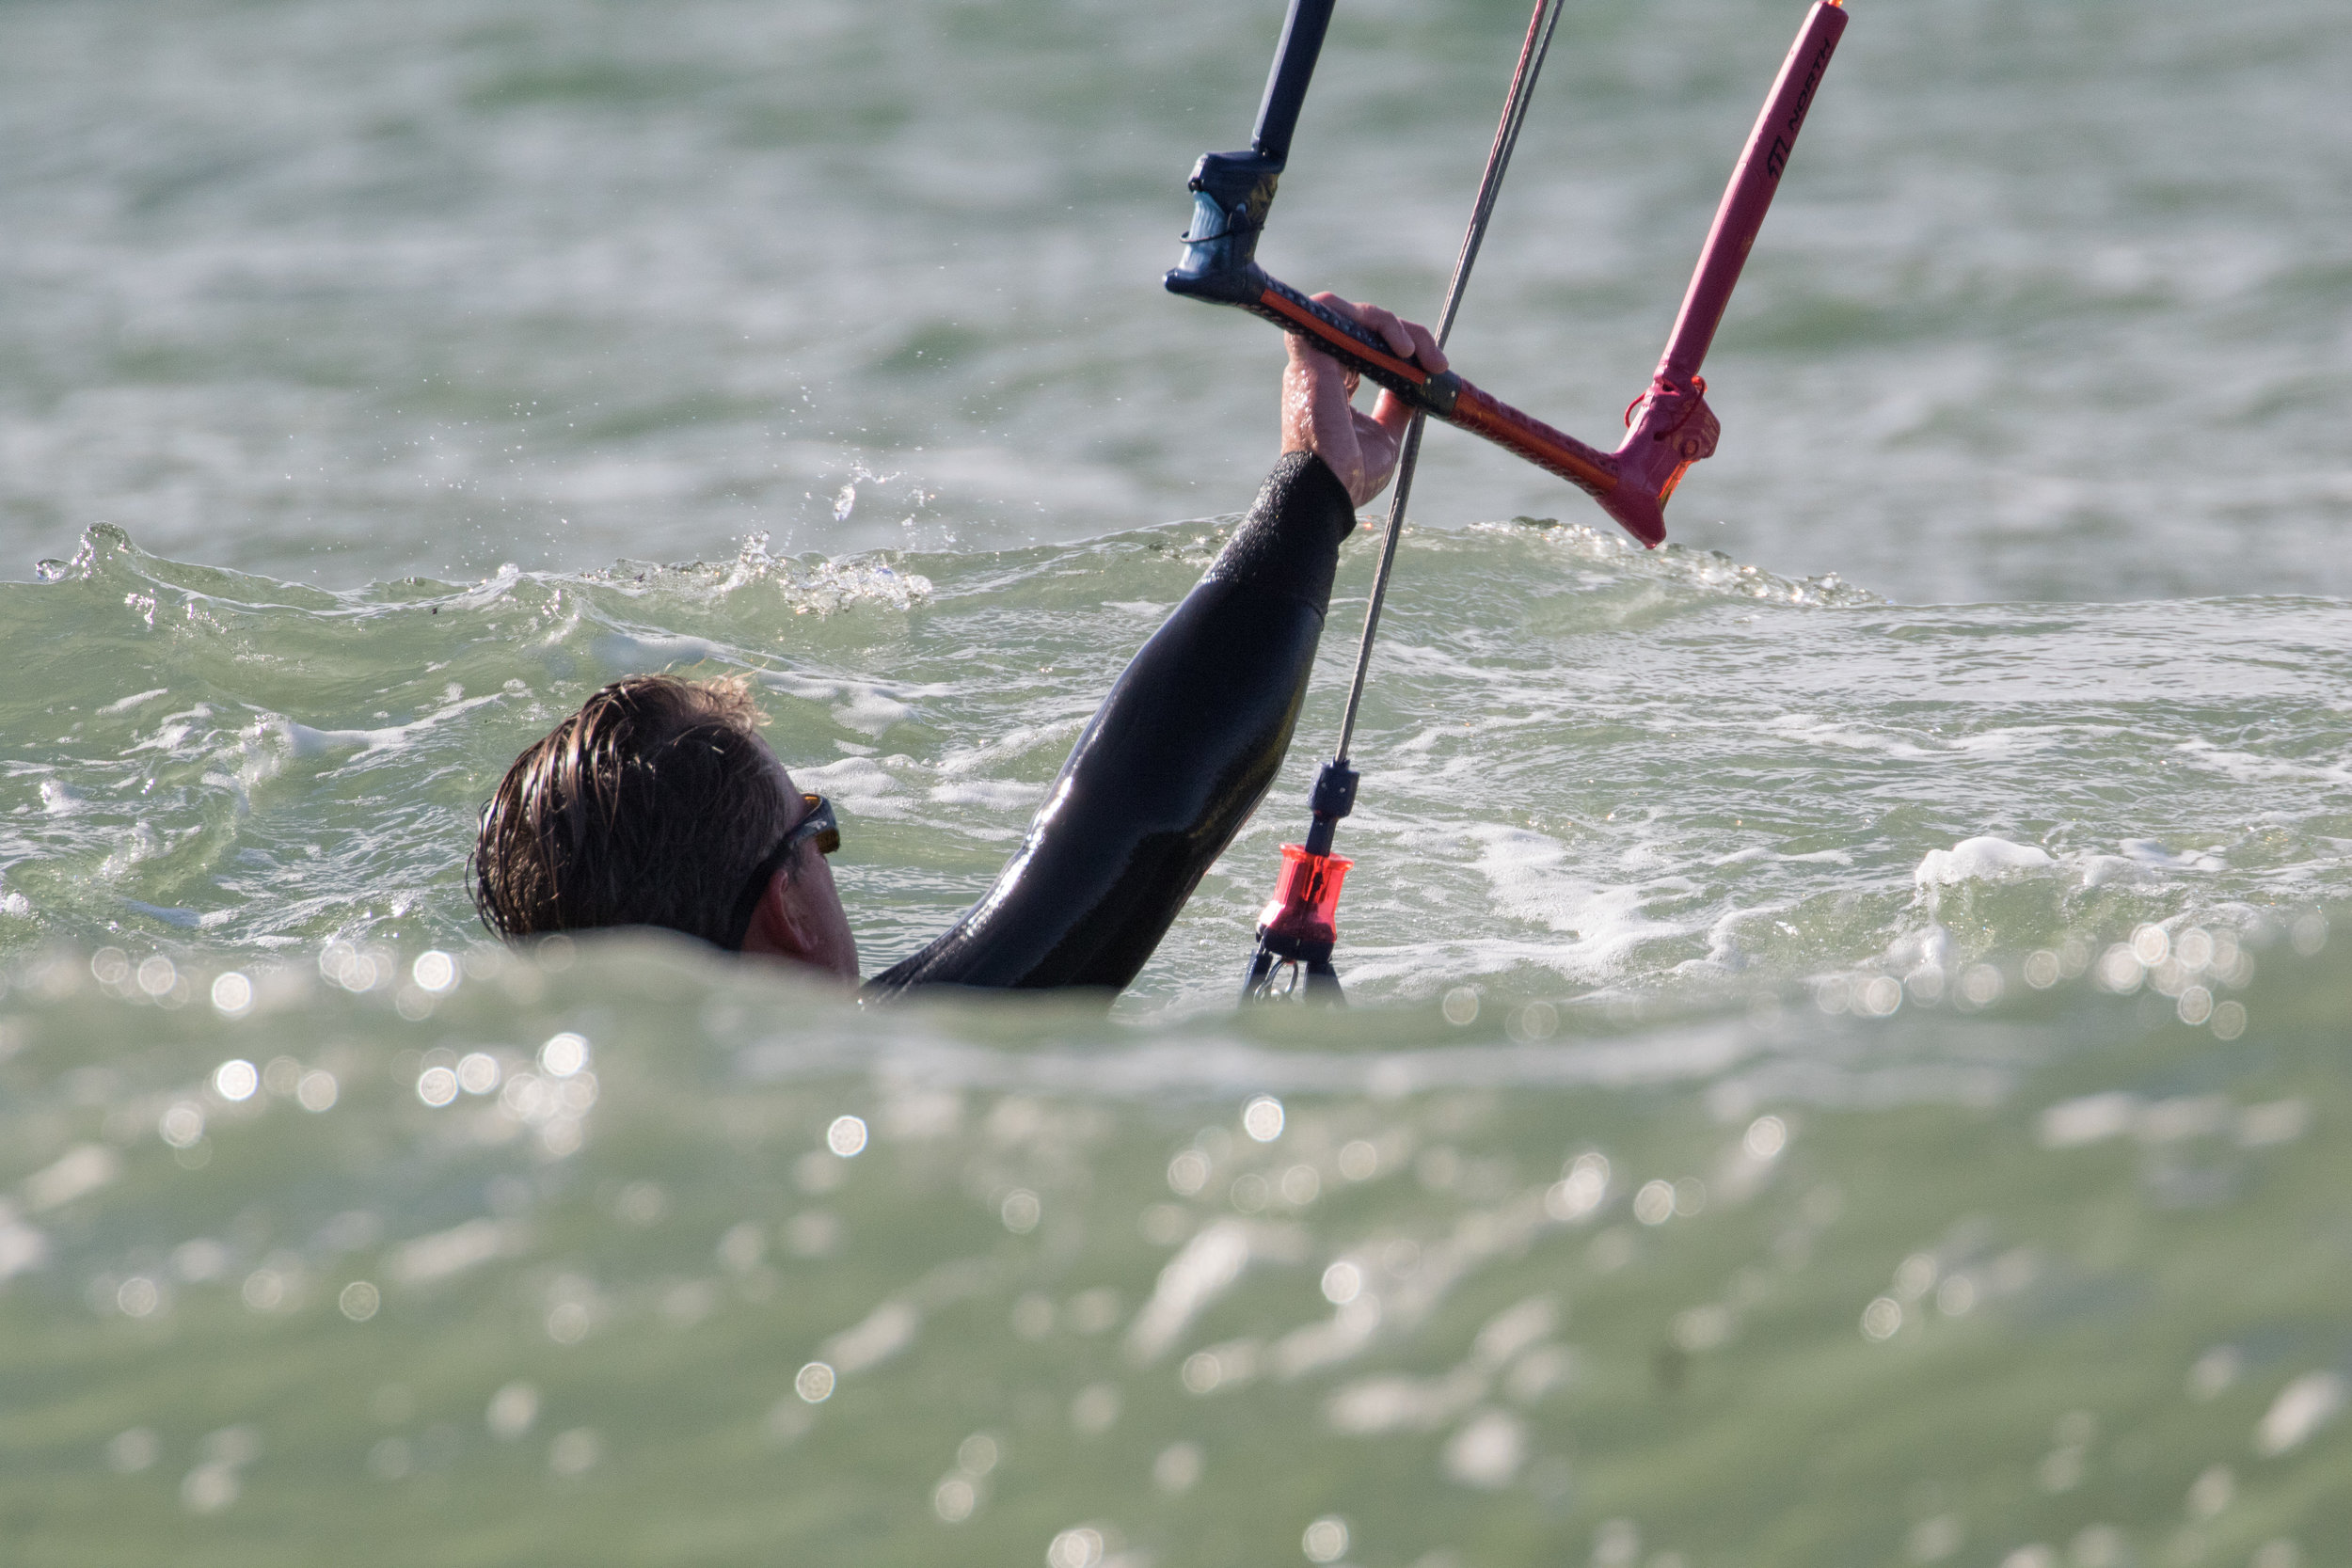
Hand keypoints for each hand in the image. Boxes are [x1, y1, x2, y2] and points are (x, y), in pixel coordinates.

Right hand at [1280, 295, 1446, 509]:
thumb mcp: (1386, 436)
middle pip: (1364, 326)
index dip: (1403, 346)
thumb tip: (1419, 383)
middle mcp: (1321, 367)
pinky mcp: (1308, 354)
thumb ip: (1397, 407)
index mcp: (1335, 384)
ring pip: (1350, 313)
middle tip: (1437, 362)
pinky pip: (1328, 308)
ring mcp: (1312, 359)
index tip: (1436, 367)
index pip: (1369, 345)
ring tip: (1415, 351)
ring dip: (1391, 323)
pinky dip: (1370, 318)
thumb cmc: (1352, 475)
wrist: (1329, 490)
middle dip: (1408, 335)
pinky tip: (1399, 346)